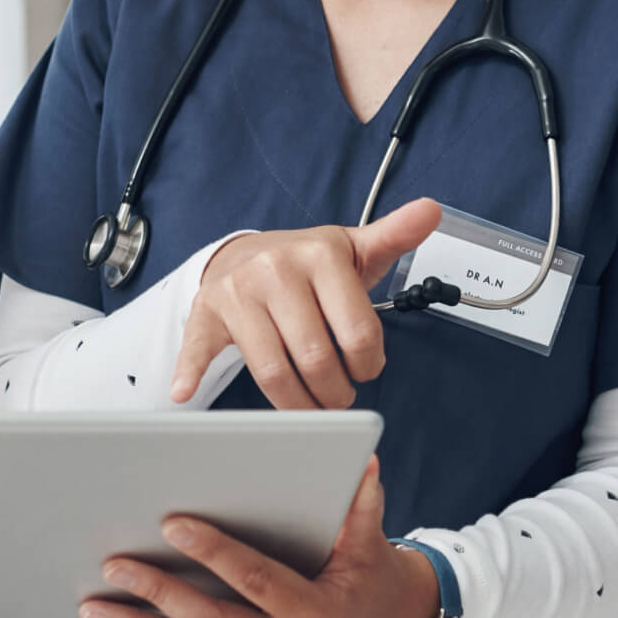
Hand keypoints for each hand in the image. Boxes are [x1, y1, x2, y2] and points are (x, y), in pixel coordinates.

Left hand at [82, 457, 439, 617]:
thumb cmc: (368, 583)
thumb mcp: (369, 550)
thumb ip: (362, 509)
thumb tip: (364, 461)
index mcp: (316, 614)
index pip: (258, 579)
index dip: (215, 552)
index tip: (172, 524)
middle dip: (160, 592)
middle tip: (114, 562)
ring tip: (93, 603)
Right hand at [172, 199, 441, 409]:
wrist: (247, 253)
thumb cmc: (309, 262)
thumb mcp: (354, 248)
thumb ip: (395, 236)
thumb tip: (432, 209)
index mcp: (320, 254)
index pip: (359, 334)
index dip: (369, 365)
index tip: (367, 370)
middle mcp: (276, 268)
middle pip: (317, 359)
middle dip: (336, 393)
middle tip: (339, 398)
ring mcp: (238, 292)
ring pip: (272, 371)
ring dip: (297, 405)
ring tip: (311, 408)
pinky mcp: (207, 312)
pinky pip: (199, 348)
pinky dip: (190, 373)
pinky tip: (185, 394)